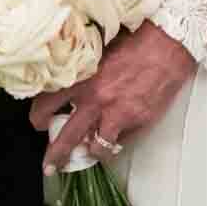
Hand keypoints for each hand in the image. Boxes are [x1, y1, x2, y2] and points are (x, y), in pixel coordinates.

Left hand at [31, 22, 197, 172]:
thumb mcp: (100, 50)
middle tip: (50, 164)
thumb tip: (70, 79)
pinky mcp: (136, 122)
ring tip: (87, 153)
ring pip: (95, 147)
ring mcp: (117, 114)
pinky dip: (115, 142)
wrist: (167, 45)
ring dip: (90, 152)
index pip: (48, 103)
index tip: (38, 122)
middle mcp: (96, 100)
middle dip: (56, 155)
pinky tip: (114, 137)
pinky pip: (120, 142)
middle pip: (67, 136)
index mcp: (83, 78)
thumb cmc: (135, 41)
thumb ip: (84, 69)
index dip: (39, 116)